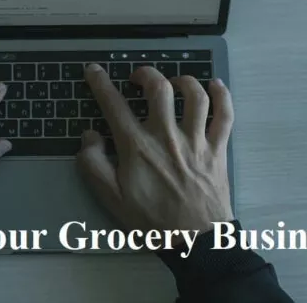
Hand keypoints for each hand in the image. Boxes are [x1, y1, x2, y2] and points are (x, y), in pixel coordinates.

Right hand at [77, 64, 233, 239]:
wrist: (194, 242)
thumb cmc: (151, 219)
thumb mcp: (110, 197)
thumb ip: (93, 164)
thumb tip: (89, 136)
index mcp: (138, 146)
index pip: (113, 105)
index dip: (100, 83)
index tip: (94, 71)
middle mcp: (167, 136)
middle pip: (158, 88)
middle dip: (145, 74)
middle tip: (138, 78)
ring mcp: (196, 140)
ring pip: (194, 96)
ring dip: (182, 81)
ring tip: (173, 83)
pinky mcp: (217, 149)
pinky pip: (225, 115)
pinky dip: (222, 96)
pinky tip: (215, 85)